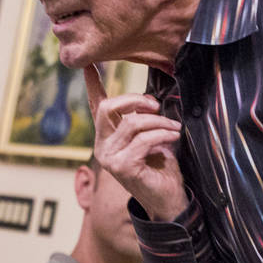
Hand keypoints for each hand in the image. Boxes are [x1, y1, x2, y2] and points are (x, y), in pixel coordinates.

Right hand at [84, 64, 187, 220]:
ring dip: (159, 122)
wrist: (167, 198)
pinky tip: (173, 137)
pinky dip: (163, 135)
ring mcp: (110, 157)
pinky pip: (144, 139)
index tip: (88, 65)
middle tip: (156, 106)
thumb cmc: (160, 167)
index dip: (92, 85)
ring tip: (174, 128)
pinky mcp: (122, 166)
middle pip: (108, 108)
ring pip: (132, 123)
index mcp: (107, 137)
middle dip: (134, 100)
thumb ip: (143, 119)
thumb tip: (149, 99)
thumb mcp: (151, 137)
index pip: (96, 106)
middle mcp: (103, 146)